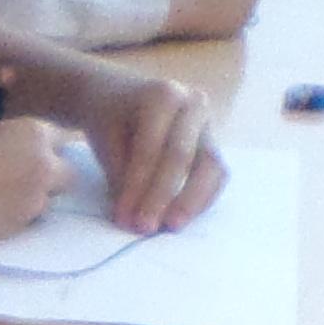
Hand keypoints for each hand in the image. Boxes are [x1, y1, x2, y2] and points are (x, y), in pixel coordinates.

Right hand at [0, 112, 78, 244]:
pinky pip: (28, 220)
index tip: (38, 155)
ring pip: (49, 200)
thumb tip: (3, 141)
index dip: (50, 148)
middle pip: (68, 173)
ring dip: (33, 200)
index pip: (64, 138)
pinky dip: (16, 218)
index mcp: (32, 132)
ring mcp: (34, 198)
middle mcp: (43, 164)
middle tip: (25, 181)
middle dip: (52, 177)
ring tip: (2, 200)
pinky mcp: (21, 226)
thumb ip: (0, 136)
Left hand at [77, 65, 225, 231]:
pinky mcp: (214, 144)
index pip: (150, 147)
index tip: (123, 218)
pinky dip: (202, 199)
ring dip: (191, 201)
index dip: (137, 186)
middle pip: (181, 156)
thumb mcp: (107, 140)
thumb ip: (120, 172)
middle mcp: (193, 104)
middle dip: (161, 196)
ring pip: (210, 166)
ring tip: (170, 227)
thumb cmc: (113, 122)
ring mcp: (208, 124)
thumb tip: (133, 213)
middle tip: (144, 228)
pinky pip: (216, 174)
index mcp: (162, 96)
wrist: (124, 100)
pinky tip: (183, 219)